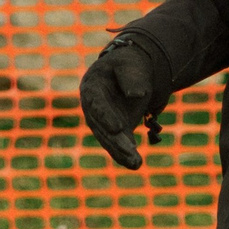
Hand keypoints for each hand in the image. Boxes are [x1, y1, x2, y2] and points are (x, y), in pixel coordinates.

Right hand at [78, 32, 168, 170]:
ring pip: (109, 139)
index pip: (96, 103)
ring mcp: (102, 121)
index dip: (105, 116)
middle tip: (129, 150)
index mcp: (92, 86)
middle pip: (101, 126)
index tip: (116, 128)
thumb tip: (137, 95)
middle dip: (115, 139)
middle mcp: (93, 107)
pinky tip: (136, 164)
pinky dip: (126, 155)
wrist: (133, 73)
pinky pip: (118, 144)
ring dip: (121, 152)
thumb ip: (131, 78)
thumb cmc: (129, 65)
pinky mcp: (114, 131)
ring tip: (135, 162)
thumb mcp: (130, 65)